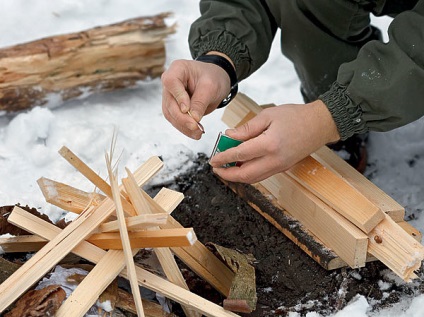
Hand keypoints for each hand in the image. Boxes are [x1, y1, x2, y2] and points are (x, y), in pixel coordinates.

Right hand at [161, 53, 232, 139]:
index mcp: (177, 69)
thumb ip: (201, 101)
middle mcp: (170, 83)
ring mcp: (170, 96)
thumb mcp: (211, 86)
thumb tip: (193, 118)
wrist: (215, 80)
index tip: (187, 109)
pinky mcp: (174, 107)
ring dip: (183, 126)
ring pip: (171, 114)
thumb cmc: (213, 77)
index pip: (171, 82)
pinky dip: (185, 128)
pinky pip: (176, 120)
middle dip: (182, 118)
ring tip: (198, 133)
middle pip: (169, 102)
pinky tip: (195, 133)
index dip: (178, 97)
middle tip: (195, 127)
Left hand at [209, 100, 339, 182]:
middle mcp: (274, 160)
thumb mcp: (268, 115)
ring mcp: (280, 167)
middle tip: (216, 168)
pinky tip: (241, 166)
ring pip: (253, 178)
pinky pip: (261, 175)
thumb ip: (247, 128)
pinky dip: (248, 174)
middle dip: (227, 174)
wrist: (320, 124)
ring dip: (237, 176)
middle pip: (245, 175)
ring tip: (226, 168)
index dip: (223, 157)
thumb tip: (230, 136)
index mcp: (269, 145)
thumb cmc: (295, 116)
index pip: (240, 154)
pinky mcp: (283, 168)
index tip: (213, 159)